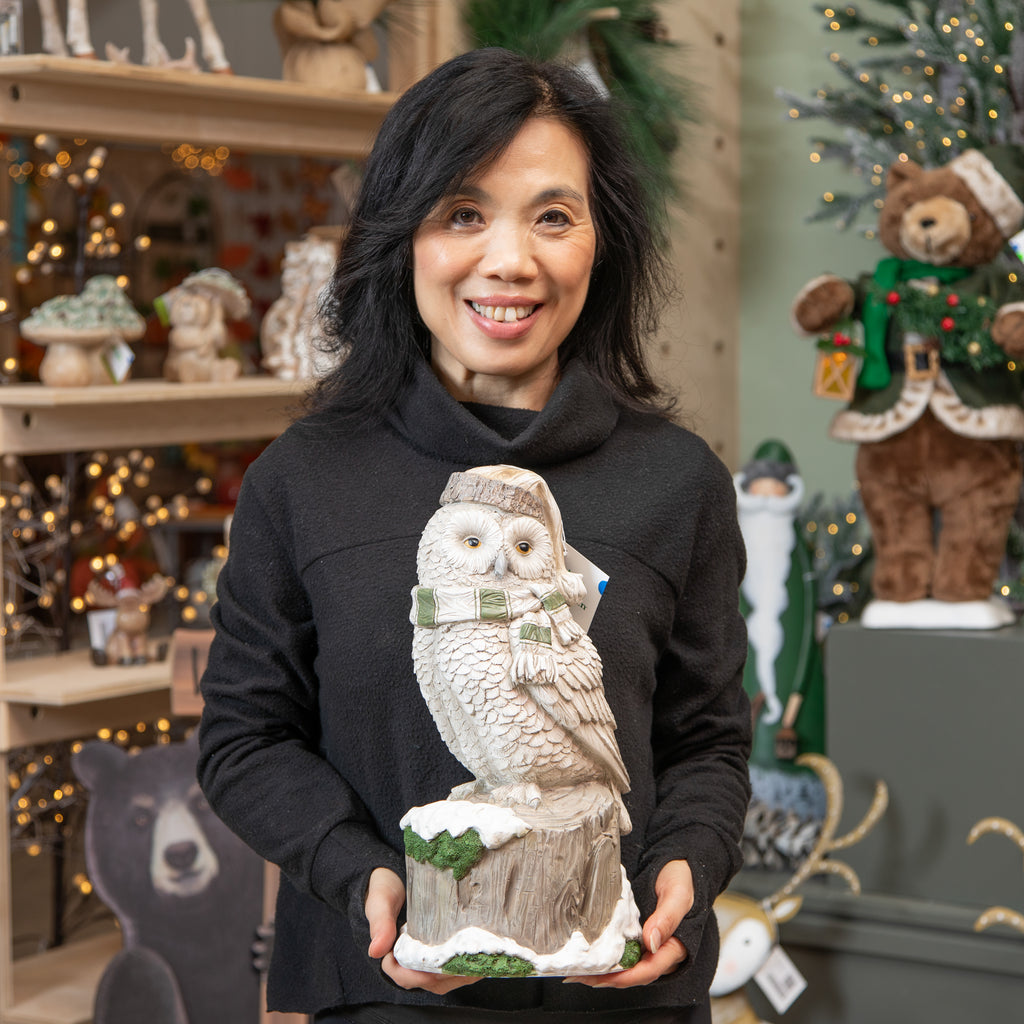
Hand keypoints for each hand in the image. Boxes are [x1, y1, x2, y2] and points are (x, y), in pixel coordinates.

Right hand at [364, 866, 479, 993]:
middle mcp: (410, 967)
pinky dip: (468, 962)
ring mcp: (427, 963)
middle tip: (474, 955)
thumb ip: (380, 924)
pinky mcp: (440, 955)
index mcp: (391, 959)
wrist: (393, 879)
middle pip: (432, 981)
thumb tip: (376, 951)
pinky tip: (483, 951)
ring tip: (483, 954)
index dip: (425, 972)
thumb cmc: (384, 891)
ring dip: (464, 969)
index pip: (406, 976)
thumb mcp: (380, 903)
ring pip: (446, 978)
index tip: (444, 956)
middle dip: (453, 971)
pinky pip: (453, 968)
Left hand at [564, 859, 692, 988]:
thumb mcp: (677, 894)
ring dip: (603, 970)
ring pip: (626, 965)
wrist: (677, 864)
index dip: (623, 977)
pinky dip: (607, 955)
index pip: (648, 970)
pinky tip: (590, 953)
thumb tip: (651, 942)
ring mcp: (648, 944)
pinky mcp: (638, 934)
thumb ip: (667, 918)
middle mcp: (660, 951)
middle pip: (633, 973)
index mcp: (674, 947)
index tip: (600, 977)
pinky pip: (623, 950)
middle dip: (606, 978)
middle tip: (579, 975)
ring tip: (578, 970)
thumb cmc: (681, 878)